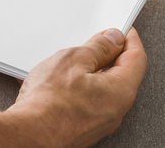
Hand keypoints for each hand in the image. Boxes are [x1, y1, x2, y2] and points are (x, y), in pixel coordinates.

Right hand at [7, 27, 146, 146]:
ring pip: (103, 89)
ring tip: (72, 60)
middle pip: (122, 74)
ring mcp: (99, 122)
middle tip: (97, 40)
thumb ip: (99, 47)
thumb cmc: (48, 103)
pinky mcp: (83, 128)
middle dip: (110, 54)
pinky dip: (79, 87)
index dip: (129, 39)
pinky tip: (59, 81)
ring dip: (91, 71)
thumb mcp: (74, 59)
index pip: (137, 58)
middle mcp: (115, 111)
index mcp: (120, 91)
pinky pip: (88, 101)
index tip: (122, 30)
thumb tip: (113, 39)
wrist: (27, 136)